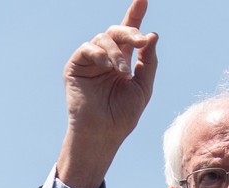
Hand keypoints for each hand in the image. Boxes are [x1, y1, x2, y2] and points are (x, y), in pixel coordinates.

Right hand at [57, 0, 158, 187]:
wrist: (104, 132)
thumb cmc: (123, 114)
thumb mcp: (143, 86)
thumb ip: (149, 61)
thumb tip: (152, 35)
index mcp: (123, 60)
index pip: (129, 33)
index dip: (136, 14)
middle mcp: (106, 57)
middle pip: (117, 31)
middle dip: (130, 32)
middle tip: (140, 41)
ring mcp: (90, 60)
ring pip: (103, 38)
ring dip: (117, 52)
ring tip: (123, 72)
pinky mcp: (76, 65)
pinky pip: (88, 49)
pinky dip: (100, 54)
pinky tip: (107, 67)